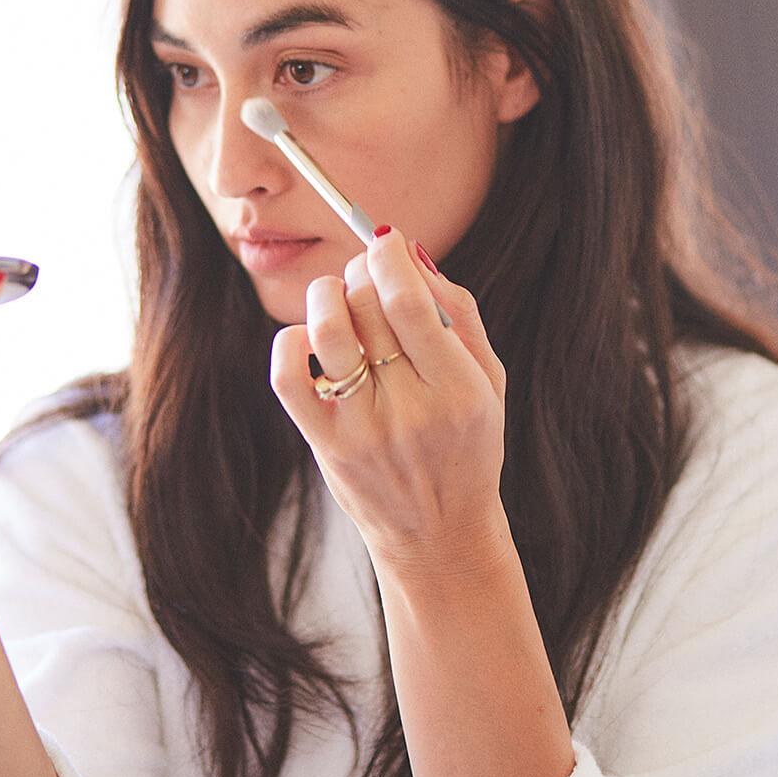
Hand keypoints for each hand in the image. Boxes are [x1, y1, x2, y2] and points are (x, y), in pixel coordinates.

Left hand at [270, 224, 508, 573]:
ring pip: (327, 332)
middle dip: (361, 273)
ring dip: (325, 295)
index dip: (387, 257)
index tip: (383, 242)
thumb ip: (457, 311)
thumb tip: (408, 250)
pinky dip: (291, 341)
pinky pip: (288, 377)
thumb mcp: (489, 381)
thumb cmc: (468, 445)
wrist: (438, 534)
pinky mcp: (326, 445)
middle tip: (365, 274)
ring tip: (338, 297)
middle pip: (366, 307)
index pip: (409, 302)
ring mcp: (362, 431)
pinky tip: (311, 337)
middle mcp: (411, 411)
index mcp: (459, 391)